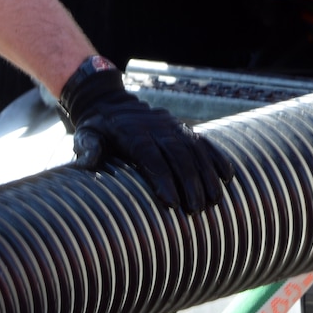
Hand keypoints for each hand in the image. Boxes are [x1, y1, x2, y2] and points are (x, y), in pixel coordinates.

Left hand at [59, 56, 233, 212]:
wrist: (111, 103)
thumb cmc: (97, 128)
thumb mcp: (85, 135)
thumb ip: (87, 148)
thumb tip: (87, 163)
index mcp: (133, 132)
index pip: (151, 156)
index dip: (163, 179)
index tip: (172, 203)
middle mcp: (157, 128)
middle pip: (178, 155)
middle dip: (190, 183)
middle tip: (196, 210)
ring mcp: (173, 127)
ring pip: (195, 150)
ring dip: (207, 175)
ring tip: (214, 201)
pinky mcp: (183, 129)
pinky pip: (204, 142)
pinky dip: (217, 158)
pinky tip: (228, 176)